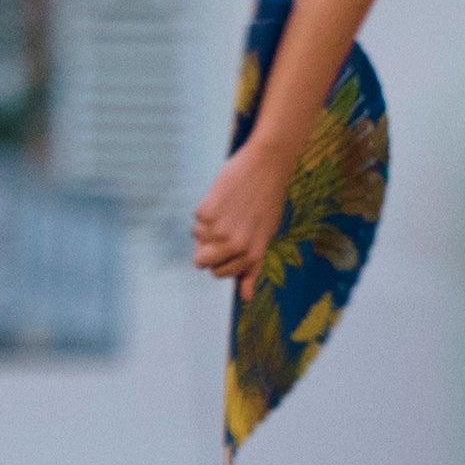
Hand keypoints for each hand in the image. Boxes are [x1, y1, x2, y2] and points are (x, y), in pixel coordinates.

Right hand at [190, 139, 297, 282]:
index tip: (227, 243)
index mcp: (251, 254)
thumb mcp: (266, 236)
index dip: (221, 258)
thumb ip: (253, 267)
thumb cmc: (268, 200)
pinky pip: (196, 219)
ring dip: (206, 226)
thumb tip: (246, 298)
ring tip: (227, 209)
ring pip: (197, 238)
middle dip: (207, 247)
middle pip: (201, 262)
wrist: (267, 166)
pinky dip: (205, 209)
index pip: (219, 273)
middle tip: (222, 227)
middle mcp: (235, 246)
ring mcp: (220, 230)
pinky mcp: (207, 213)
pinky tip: (222, 198)